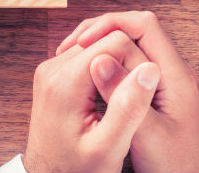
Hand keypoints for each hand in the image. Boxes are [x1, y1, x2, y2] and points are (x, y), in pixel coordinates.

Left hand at [24, 30, 160, 172]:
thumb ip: (128, 108)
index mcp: (64, 82)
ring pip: (95, 45)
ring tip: (125, 95)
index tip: (145, 87)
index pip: (113, 41)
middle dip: (126, 59)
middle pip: (102, 39)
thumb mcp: (108, 148)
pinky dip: (102, 70)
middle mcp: (51, 68)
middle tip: (138, 93)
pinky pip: (84, 57)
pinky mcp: (52, 75)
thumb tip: (149, 69)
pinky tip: (111, 94)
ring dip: (115, 64)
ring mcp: (49, 70)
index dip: (137, 59)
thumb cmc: (75, 170)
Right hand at [57, 11, 198, 172]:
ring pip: (128, 49)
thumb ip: (124, 97)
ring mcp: (160, 83)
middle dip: (100, 33)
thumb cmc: (181, 167)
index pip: (144, 26)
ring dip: (100, 50)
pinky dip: (104, 68)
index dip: (110, 25)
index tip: (82, 42)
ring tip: (73, 60)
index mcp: (175, 75)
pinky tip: (87, 79)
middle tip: (71, 48)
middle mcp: (169, 72)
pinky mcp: (151, 95)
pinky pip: (126, 69)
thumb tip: (99, 59)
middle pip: (133, 32)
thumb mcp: (149, 134)